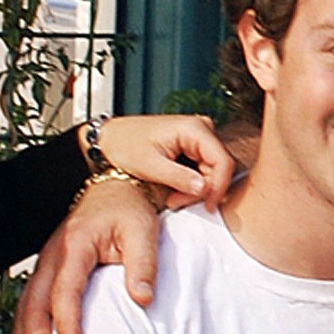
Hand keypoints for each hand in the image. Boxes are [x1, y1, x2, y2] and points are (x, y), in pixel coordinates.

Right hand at [11, 180, 167, 333]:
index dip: (67, 323)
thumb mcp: (144, 231)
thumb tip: (143, 299)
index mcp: (74, 245)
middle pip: (35, 305)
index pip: (65, 291)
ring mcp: (45, 262)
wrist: (116, 186)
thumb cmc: (131, 210)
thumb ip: (144, 264)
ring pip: (26, 308)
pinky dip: (25, 331)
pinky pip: (30, 304)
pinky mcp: (47, 269)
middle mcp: (52, 255)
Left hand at [88, 114, 233, 208]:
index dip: (219, 187)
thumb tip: (204, 189)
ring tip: (173, 198)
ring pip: (212, 171)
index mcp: (193, 128)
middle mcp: (201, 129)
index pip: (223, 161)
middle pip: (218, 168)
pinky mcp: (193, 145)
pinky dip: (191, 184)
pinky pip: (203, 169)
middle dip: (202, 190)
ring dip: (196, 189)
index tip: (208, 205)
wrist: (111, 138)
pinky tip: (175, 190)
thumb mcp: (150, 165)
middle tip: (177, 202)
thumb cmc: (125, 145)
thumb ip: (179, 178)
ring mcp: (198, 137)